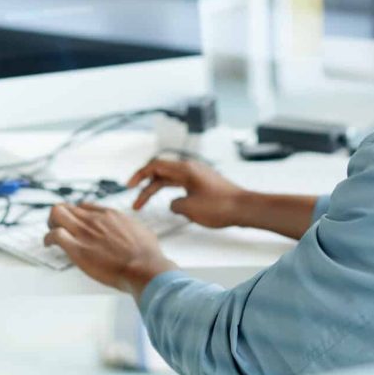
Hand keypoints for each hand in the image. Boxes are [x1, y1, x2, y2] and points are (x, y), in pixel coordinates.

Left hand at [44, 203, 175, 294]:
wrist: (144, 266)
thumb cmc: (146, 253)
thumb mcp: (141, 230)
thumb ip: (130, 228)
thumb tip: (132, 230)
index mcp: (110, 214)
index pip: (85, 206)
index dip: (77, 214)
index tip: (75, 222)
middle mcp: (95, 219)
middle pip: (67, 207)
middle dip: (59, 216)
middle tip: (58, 227)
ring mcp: (85, 232)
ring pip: (57, 214)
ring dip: (51, 224)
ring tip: (52, 234)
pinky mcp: (78, 249)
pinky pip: (55, 235)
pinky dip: (48, 238)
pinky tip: (48, 244)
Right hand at [127, 158, 244, 228]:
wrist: (245, 208)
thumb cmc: (221, 207)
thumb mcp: (189, 208)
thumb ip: (175, 205)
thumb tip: (174, 204)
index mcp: (185, 169)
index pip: (155, 166)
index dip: (139, 175)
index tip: (129, 186)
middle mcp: (190, 168)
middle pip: (161, 172)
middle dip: (146, 187)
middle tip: (136, 203)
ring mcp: (198, 175)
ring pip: (170, 179)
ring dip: (157, 191)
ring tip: (147, 205)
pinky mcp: (203, 183)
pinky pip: (181, 184)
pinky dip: (171, 193)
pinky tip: (170, 205)